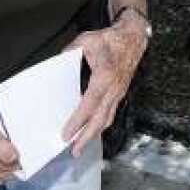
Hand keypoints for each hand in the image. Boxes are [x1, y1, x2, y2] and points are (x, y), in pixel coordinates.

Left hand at [62, 16, 148, 156]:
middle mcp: (113, 89)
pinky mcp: (119, 94)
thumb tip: (56, 64)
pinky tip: (92, 131)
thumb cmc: (111, 39)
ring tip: (80, 146)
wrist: (133, 38)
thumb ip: (69, 53)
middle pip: (100, 119)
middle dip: (86, 137)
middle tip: (74, 151)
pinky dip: (100, 126)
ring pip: (107, 119)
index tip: (67, 134)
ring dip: (93, 135)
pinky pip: (110, 114)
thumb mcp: (86, 41)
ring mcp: (118, 93)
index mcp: (105, 76)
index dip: (78, 121)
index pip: (89, 104)